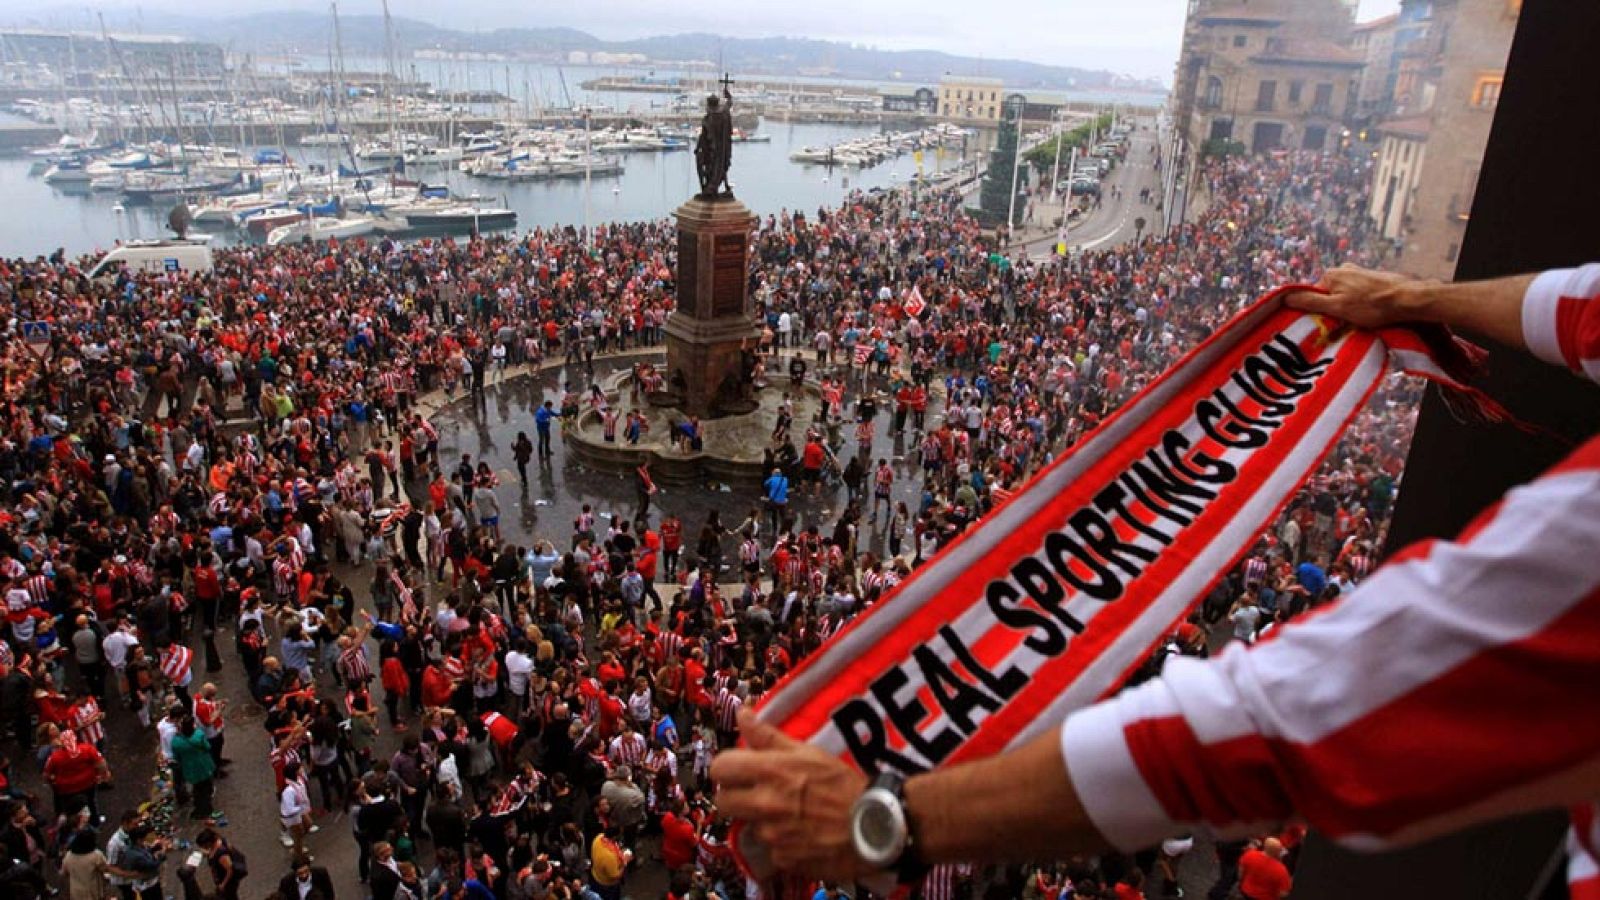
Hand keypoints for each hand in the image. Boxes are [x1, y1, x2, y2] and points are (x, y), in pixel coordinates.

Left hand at [711, 709, 872, 882]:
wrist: (875, 826)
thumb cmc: (844, 785)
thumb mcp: (808, 752)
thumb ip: (768, 736)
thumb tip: (743, 714)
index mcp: (770, 772)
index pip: (720, 768)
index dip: (727, 768)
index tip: (739, 770)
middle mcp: (765, 804)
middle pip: (723, 801)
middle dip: (735, 796)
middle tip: (756, 793)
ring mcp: (772, 835)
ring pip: (748, 825)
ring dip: (761, 820)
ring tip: (789, 813)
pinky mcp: (782, 858)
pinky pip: (770, 848)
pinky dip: (780, 842)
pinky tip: (801, 833)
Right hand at [1284, 266, 1425, 329]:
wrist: (1407, 299)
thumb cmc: (1372, 305)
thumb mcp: (1336, 308)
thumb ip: (1310, 302)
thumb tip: (1285, 297)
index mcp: (1330, 275)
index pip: (1313, 296)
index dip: (1318, 311)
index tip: (1328, 323)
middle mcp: (1343, 269)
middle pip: (1329, 295)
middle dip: (1334, 309)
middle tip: (1345, 323)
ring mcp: (1359, 272)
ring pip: (1344, 295)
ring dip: (1349, 308)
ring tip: (1361, 319)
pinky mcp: (1372, 278)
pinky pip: (1358, 294)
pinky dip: (1361, 304)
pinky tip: (1370, 312)